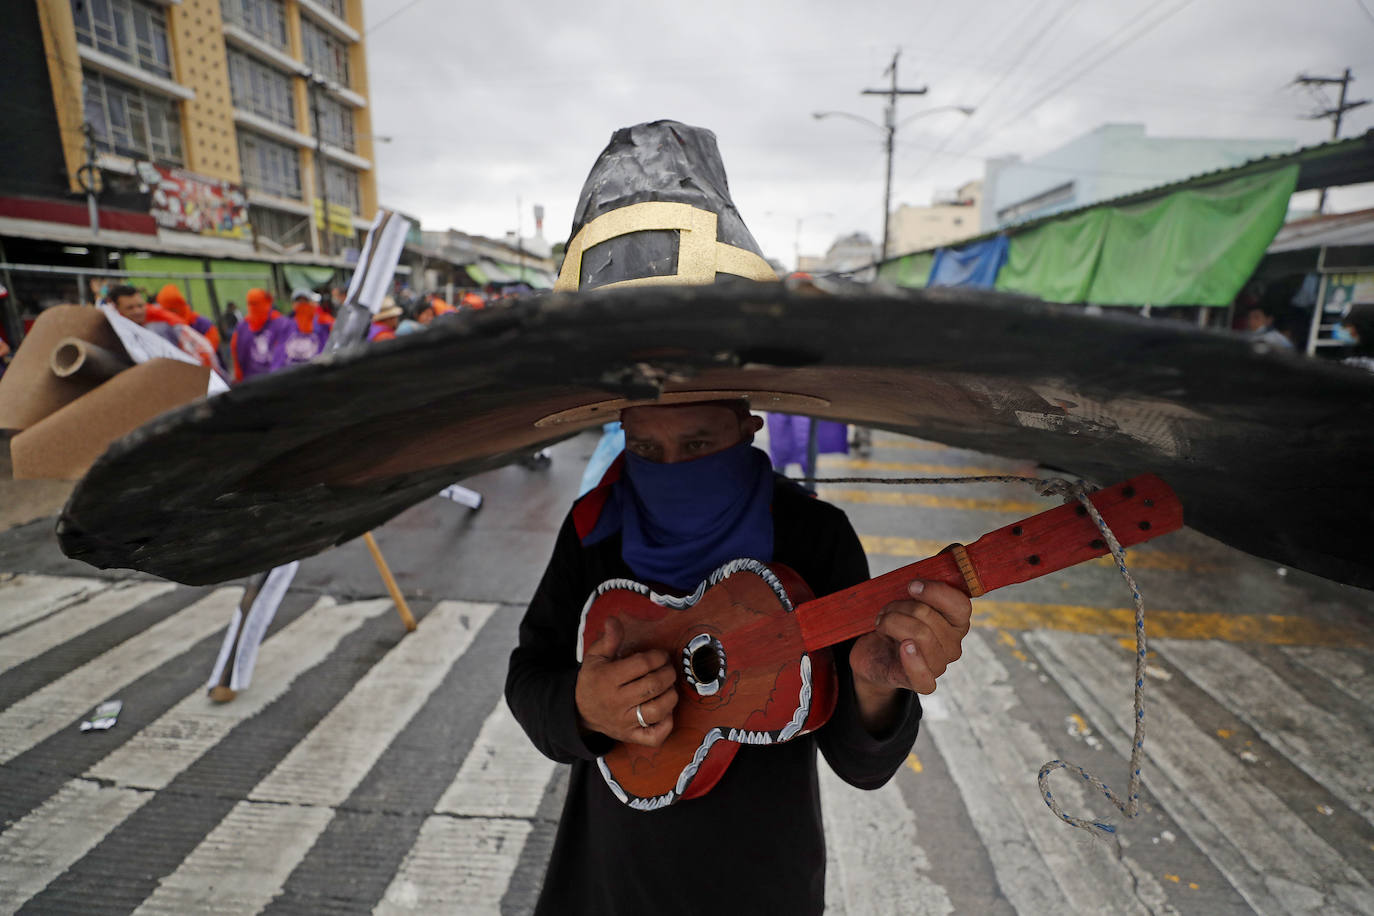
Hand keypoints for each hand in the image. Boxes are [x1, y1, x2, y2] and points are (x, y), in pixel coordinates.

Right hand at [576, 616, 678, 746]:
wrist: (580, 712)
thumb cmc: (593, 680)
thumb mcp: (596, 657)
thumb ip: (609, 639)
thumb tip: (614, 620)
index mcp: (607, 679)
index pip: (642, 664)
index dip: (658, 656)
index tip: (660, 655)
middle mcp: (616, 702)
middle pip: (654, 686)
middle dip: (668, 673)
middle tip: (668, 669)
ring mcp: (624, 722)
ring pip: (658, 710)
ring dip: (671, 695)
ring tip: (668, 687)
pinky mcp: (631, 737)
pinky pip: (655, 736)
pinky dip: (666, 723)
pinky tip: (665, 710)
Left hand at [850, 580, 971, 697]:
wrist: (872, 653)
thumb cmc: (892, 622)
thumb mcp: (905, 601)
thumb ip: (917, 591)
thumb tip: (916, 585)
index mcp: (956, 622)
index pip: (960, 605)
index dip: (935, 592)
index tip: (911, 586)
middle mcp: (953, 645)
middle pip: (929, 616)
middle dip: (900, 606)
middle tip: (886, 610)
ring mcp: (939, 665)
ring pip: (920, 635)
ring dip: (892, 622)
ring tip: (881, 624)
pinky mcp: (923, 683)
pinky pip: (922, 675)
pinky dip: (911, 660)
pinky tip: (903, 648)